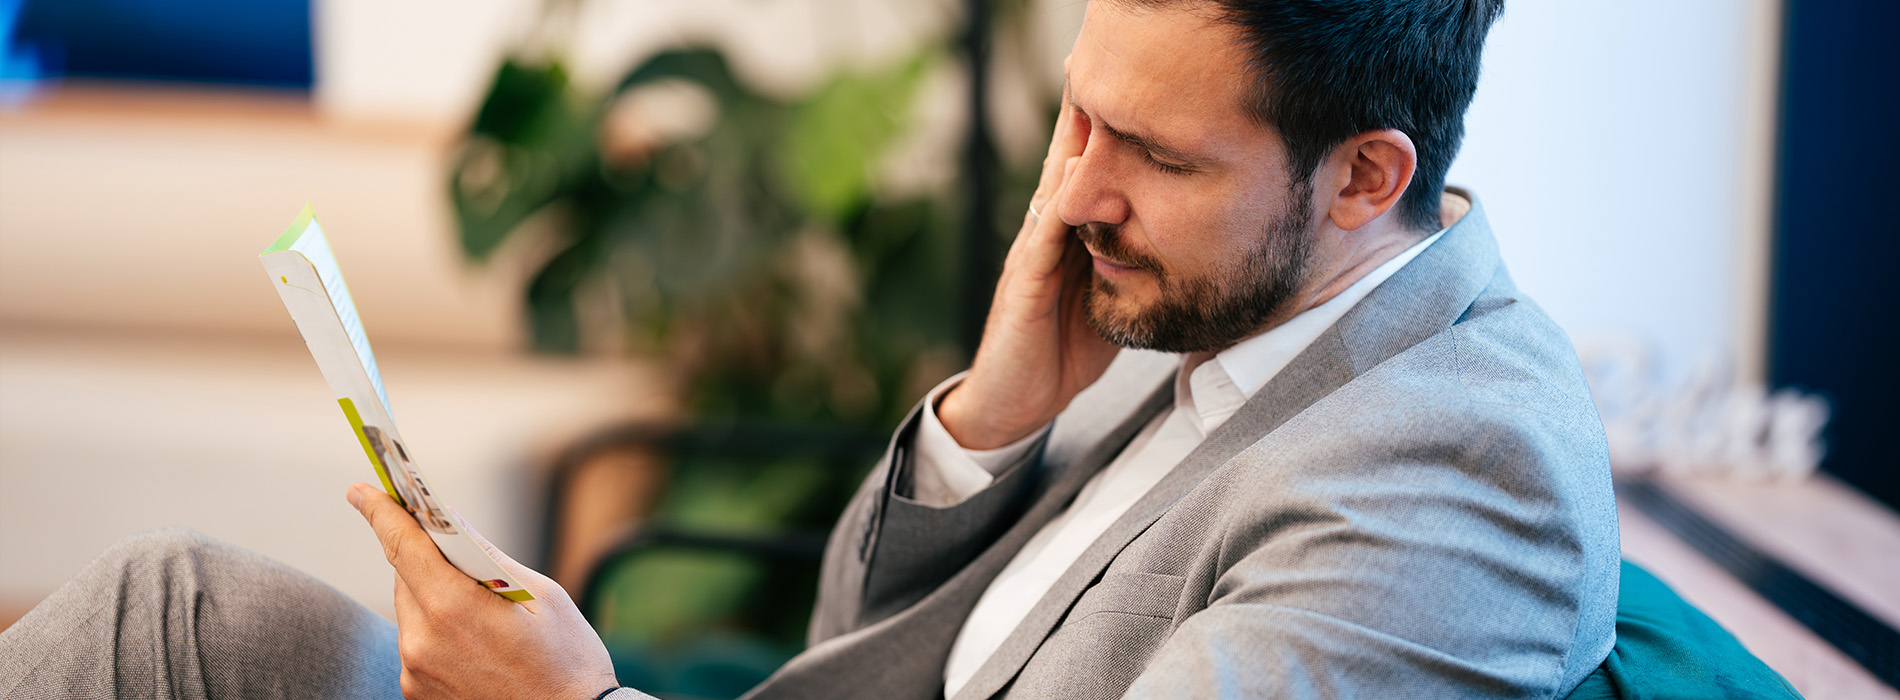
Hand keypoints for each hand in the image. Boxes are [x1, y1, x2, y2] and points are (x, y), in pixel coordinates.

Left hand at [348, 483, 622, 699]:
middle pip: (406, 577)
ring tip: (483, 614)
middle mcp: (421, 642)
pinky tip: (477, 644)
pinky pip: (418, 645)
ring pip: (412, 612)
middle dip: (428, 559)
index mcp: (453, 608)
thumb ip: (492, 561)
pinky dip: (438, 633)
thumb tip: (457, 532)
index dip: (380, 511)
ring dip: (435, 599)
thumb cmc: (568, 665)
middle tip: (460, 555)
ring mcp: (415, 673)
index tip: (362, 489)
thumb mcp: (543, 597)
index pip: (402, 545)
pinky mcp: (417, 694)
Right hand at [938, 89, 1118, 448]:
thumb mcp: (1105, 301)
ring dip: (1073, 140)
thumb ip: (1129, 269)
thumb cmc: (1060, 353)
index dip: (1107, 130)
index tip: (1136, 88)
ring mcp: (1033, 253)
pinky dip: (1064, 196)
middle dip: (1086, 114)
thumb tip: (1173, 249)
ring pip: (1058, 184)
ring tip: (1088, 92)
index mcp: (1070, 238)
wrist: (1012, 404)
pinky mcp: (1026, 280)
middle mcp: (1048, 234)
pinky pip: (1047, 231)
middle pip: (1071, 162)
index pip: (1091, 171)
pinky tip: (1079, 168)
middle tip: (1099, 62)